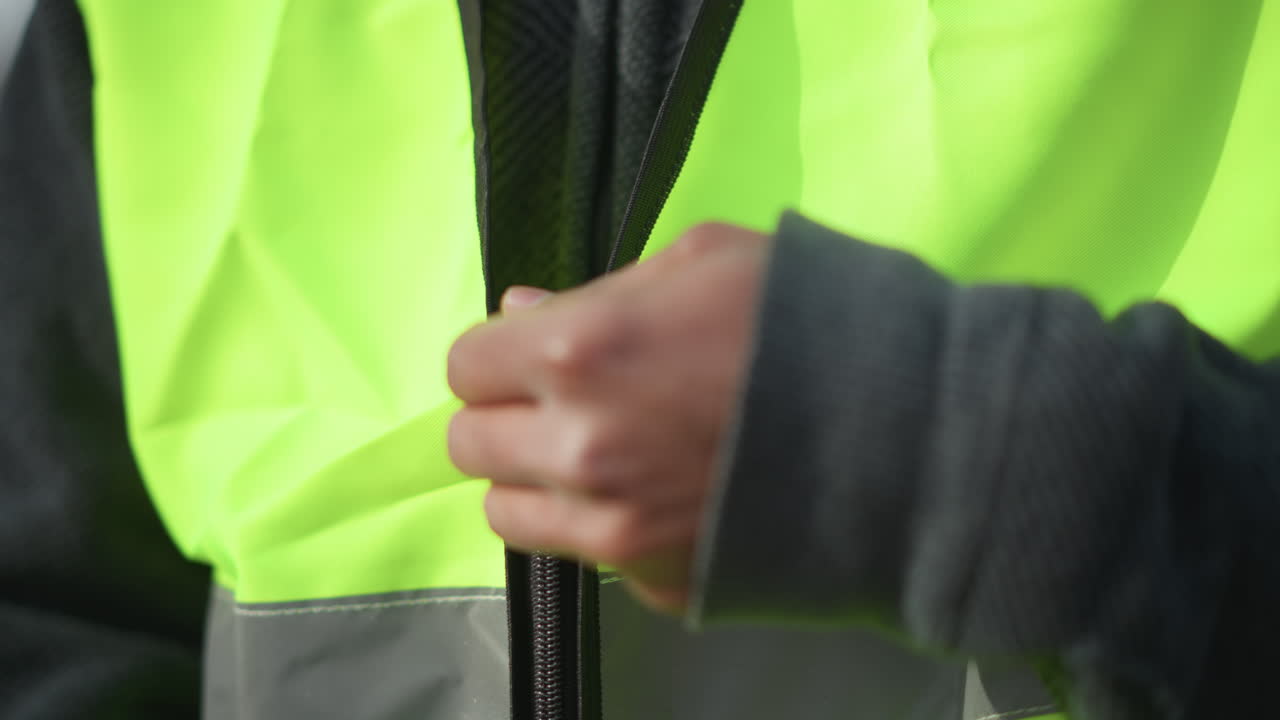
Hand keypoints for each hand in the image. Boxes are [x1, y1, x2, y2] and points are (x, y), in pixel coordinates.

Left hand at [447, 223, 768, 612]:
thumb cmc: (806, 317)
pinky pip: (582, 554)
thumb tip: (519, 311)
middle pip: (471, 444)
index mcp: (578, 351)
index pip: (466, 365)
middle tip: (560, 403)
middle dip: (504, 416)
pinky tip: (655, 495)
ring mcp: (612, 527)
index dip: (497, 354)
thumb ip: (596, 288)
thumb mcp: (702, 259)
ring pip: (507, 513)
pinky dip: (597, 526)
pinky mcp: (650, 579)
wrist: (910, 428)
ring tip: (596, 454)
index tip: (531, 354)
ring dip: (533, 479)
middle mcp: (577, 449)